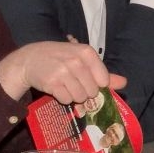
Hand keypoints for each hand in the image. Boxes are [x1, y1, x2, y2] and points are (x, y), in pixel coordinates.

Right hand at [0, 41, 119, 104]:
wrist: (29, 59)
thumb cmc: (59, 58)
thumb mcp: (81, 60)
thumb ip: (102, 72)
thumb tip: (124, 83)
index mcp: (86, 52)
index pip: (103, 80)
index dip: (96, 84)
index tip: (85, 80)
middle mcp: (76, 61)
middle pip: (92, 91)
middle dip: (84, 92)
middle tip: (73, 84)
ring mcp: (63, 72)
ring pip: (79, 97)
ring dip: (73, 96)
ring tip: (64, 87)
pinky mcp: (51, 83)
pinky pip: (66, 100)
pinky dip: (62, 98)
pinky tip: (57, 89)